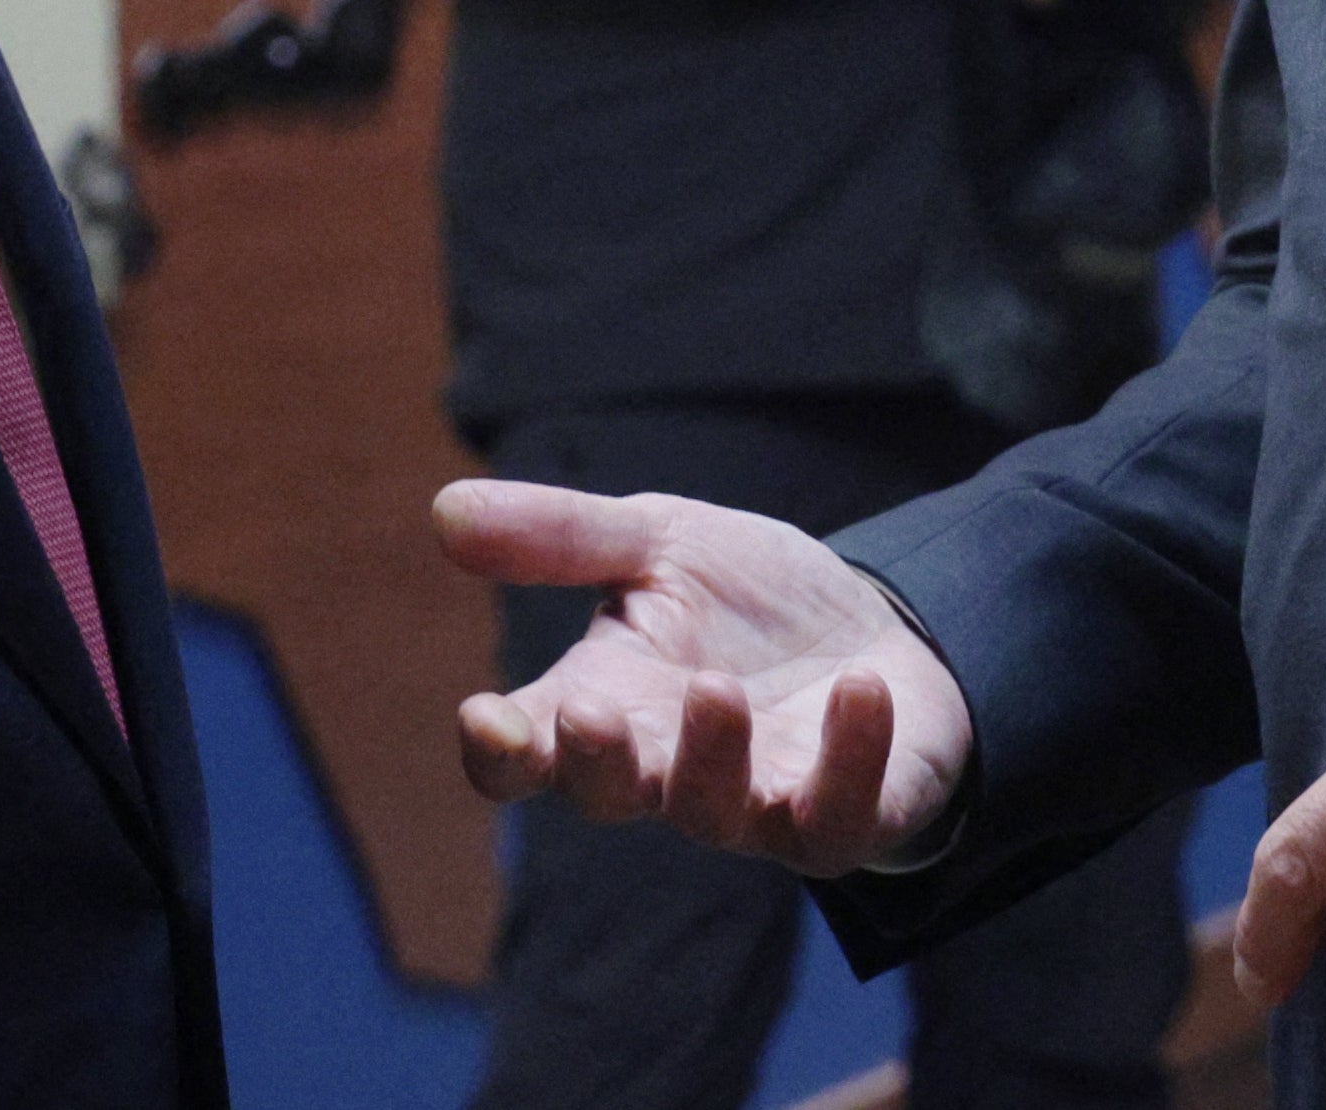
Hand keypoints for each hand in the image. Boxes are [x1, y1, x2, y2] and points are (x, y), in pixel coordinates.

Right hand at [434, 481, 973, 874]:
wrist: (880, 627)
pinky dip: (849, 759)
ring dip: (712, 758)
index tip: (484, 717)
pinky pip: (838, 814)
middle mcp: (667, 771)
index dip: (500, 750)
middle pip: (609, 794)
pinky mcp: (842, 817)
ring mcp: (754, 805)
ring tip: (718, 689)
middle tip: (588, 714)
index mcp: (605, 705)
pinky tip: (859, 690)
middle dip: (597, 762)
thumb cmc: (749, 599)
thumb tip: (444, 509)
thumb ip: (561, 535)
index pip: (528, 752)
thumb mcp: (660, 541)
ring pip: (715, 813)